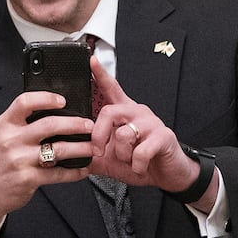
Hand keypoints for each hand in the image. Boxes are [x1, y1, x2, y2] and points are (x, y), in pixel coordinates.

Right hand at [0, 92, 94, 237]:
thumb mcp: (3, 136)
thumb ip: (23, 123)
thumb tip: (55, 112)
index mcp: (6, 125)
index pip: (25, 102)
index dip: (46, 98)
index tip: (62, 100)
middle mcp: (11, 140)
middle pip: (49, 125)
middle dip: (75, 124)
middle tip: (89, 125)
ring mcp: (19, 160)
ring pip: (58, 149)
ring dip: (80, 148)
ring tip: (92, 147)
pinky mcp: (28, 178)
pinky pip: (57, 174)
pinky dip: (74, 172)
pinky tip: (82, 169)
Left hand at [86, 58, 205, 197]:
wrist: (166, 176)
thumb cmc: (140, 163)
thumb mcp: (110, 159)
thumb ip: (91, 154)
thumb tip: (70, 154)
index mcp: (124, 114)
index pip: (111, 89)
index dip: (100, 75)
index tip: (91, 60)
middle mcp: (137, 113)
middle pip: (108, 112)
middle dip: (98, 135)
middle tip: (99, 151)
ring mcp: (151, 123)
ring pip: (123, 135)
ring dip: (122, 156)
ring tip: (130, 161)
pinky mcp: (163, 136)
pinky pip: (139, 152)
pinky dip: (136, 165)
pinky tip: (140, 167)